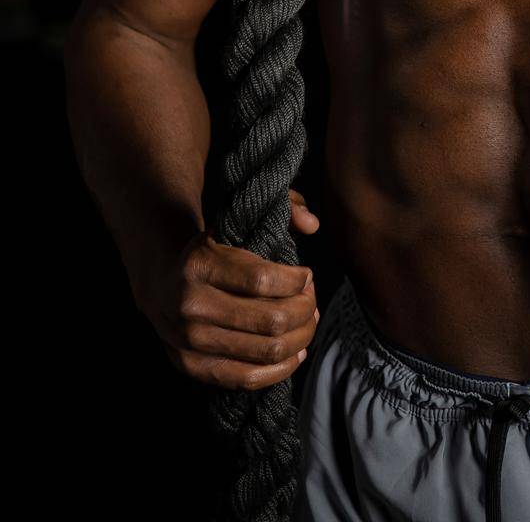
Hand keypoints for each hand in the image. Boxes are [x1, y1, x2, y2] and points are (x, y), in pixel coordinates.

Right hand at [134, 191, 319, 390]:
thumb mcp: (240, 219)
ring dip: (300, 338)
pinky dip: (280, 369)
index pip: (262, 280)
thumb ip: (282, 207)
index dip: (296, 281)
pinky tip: (296, 352)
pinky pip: (247, 378)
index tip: (306, 275)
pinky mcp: (192, 367)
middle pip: (269, 320)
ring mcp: (189, 341)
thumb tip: (312, 224)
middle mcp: (191, 305)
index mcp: (200, 263)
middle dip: (305, 310)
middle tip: (312, 300)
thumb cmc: (213, 249)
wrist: (161, 280)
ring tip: (309, 323)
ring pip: (265, 351)